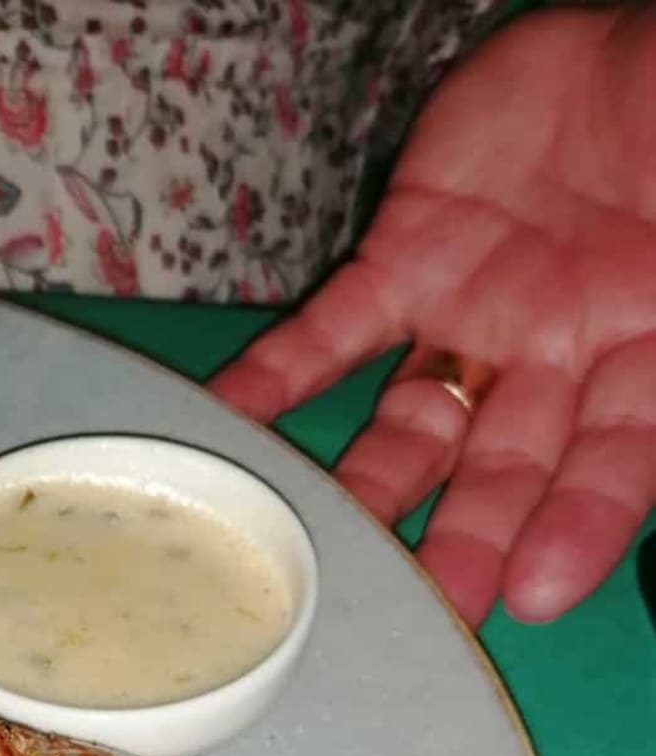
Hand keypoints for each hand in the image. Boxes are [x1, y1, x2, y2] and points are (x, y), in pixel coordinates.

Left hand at [210, 7, 655, 624]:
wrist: (632, 41)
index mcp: (651, 355)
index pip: (613, 464)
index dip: (576, 527)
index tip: (532, 594)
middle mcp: (558, 362)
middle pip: (500, 471)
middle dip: (463, 540)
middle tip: (419, 609)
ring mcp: (474, 319)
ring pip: (411, 427)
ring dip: (365, 490)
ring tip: (312, 548)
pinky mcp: (403, 265)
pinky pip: (330, 334)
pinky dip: (275, 381)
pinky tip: (231, 424)